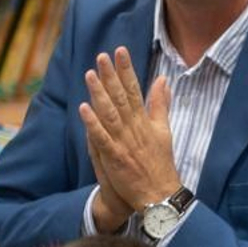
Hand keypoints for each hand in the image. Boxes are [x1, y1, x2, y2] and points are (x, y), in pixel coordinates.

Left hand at [77, 47, 178, 216]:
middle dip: (111, 76)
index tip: (120, 51)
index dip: (127, 70)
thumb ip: (161, 105)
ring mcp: (124, 143)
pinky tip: (84, 109)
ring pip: (110, 114)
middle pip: (121, 98)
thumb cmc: (160, 164)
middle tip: (102, 56)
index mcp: (145, 122)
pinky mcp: (115, 157)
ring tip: (90, 75)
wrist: (160, 195)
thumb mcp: (164, 131)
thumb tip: (162, 81)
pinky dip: (93, 124)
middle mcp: (134, 129)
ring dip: (100, 94)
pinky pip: (102, 138)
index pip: (135, 90)